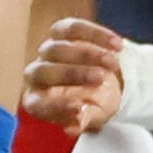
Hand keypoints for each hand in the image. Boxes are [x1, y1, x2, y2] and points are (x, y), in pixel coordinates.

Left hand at [23, 16, 128, 133]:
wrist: (107, 78)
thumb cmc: (95, 102)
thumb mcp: (94, 116)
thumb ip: (84, 120)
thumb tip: (75, 125)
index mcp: (37, 101)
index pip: (35, 104)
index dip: (55, 107)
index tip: (80, 110)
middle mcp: (36, 75)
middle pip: (42, 71)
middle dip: (72, 74)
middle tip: (101, 78)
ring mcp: (47, 51)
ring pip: (56, 48)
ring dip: (87, 54)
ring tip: (114, 63)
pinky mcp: (62, 32)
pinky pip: (72, 28)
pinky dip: (96, 34)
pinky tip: (117, 44)